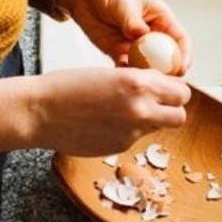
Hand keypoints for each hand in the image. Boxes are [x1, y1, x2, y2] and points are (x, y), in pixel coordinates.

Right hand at [0, 67, 191, 155]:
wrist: (39, 112)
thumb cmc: (68, 87)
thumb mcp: (112, 74)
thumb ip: (140, 82)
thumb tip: (161, 87)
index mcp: (139, 84)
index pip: (181, 92)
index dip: (175, 91)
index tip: (167, 89)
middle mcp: (140, 110)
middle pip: (180, 116)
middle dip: (172, 109)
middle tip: (158, 103)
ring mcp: (131, 132)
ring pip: (159, 128)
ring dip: (151, 121)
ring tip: (126, 111)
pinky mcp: (119, 147)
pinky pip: (136, 138)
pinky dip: (129, 131)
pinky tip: (107, 122)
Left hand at [57, 0, 191, 72]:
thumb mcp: (123, 3)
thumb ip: (132, 20)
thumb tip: (142, 34)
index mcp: (160, 19)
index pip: (180, 40)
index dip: (184, 55)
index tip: (182, 68)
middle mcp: (151, 34)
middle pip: (167, 59)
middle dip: (167, 72)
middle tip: (162, 82)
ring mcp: (135, 46)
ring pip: (147, 67)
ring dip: (146, 75)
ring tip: (140, 81)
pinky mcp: (118, 53)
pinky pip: (126, 68)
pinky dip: (126, 74)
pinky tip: (121, 76)